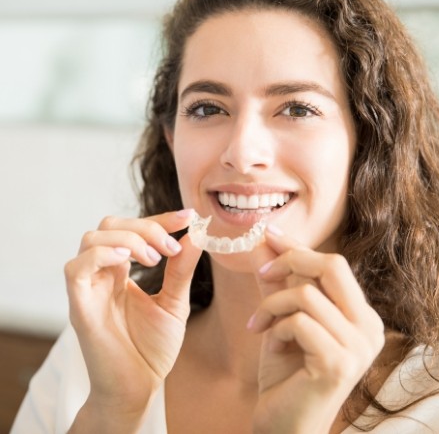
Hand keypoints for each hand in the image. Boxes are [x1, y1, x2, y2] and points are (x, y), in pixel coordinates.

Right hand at [64, 210, 201, 428]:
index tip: (188, 217)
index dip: (160, 218)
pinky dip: (103, 254)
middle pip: (110, 225)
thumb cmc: (152, 347)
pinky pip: (77, 267)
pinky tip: (129, 262)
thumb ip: (180, 270)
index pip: (134, 229)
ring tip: (154, 259)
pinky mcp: (79, 306)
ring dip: (129, 239)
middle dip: (146, 226)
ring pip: (92, 238)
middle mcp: (102, 274)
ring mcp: (89, 288)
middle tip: (170, 247)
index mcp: (122, 271)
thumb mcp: (174, 302)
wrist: (139, 387)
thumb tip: (195, 236)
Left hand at [248, 227, 384, 433]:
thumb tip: (263, 242)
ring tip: (259, 324)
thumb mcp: (281, 318)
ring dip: (272, 304)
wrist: (285, 424)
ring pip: (307, 294)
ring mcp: (359, 346)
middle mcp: (369, 327)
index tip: (269, 233)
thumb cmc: (287, 371)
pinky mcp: (340, 363)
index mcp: (361, 315)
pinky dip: (276, 327)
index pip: (333, 264)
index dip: (298, 246)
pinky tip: (270, 345)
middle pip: (332, 265)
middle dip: (291, 260)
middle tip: (262, 273)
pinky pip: (299, 321)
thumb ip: (276, 282)